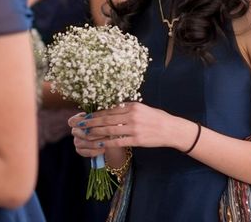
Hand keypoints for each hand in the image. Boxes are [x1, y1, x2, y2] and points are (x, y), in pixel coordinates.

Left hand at [70, 102, 189, 150]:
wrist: (171, 129)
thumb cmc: (156, 118)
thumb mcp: (142, 108)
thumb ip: (127, 109)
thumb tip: (111, 109)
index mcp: (132, 106)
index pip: (110, 110)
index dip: (96, 114)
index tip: (85, 116)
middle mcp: (132, 116)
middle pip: (106, 119)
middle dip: (91, 123)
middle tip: (79, 125)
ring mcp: (134, 128)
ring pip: (110, 131)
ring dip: (95, 133)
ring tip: (85, 135)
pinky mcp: (137, 140)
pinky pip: (118, 142)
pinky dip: (107, 143)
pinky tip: (98, 144)